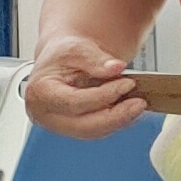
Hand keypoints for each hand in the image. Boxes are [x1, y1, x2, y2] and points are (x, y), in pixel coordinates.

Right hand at [22, 36, 143, 138]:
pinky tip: (130, 109)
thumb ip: (96, 59)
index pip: (74, 102)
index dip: (104, 95)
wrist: (62, 61)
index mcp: (40, 92)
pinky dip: (116, 121)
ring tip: (138, 104)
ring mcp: (59, 125)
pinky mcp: (74, 128)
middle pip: (83, 126)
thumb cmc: (64, 55)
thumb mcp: (77, 48)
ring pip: (93, 132)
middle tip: (139, 103)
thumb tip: (116, 67)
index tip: (128, 84)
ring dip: (119, 120)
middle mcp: (46, 114)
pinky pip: (98, 130)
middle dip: (115, 116)